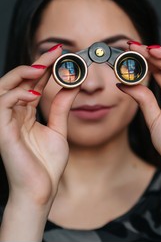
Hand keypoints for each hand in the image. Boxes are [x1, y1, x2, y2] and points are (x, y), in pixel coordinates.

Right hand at [0, 46, 78, 206]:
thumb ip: (61, 107)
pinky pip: (2, 105)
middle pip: (18, 81)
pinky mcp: (1, 131)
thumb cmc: (46, 164)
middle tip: (55, 52)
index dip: (46, 67)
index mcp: (25, 113)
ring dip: (22, 74)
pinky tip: (34, 93)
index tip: (63, 54)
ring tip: (41, 67)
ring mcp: (5, 122)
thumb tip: (72, 85)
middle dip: (36, 64)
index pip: (33, 83)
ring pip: (4, 88)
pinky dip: (16, 95)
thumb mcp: (59, 129)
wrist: (41, 189)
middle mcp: (13, 114)